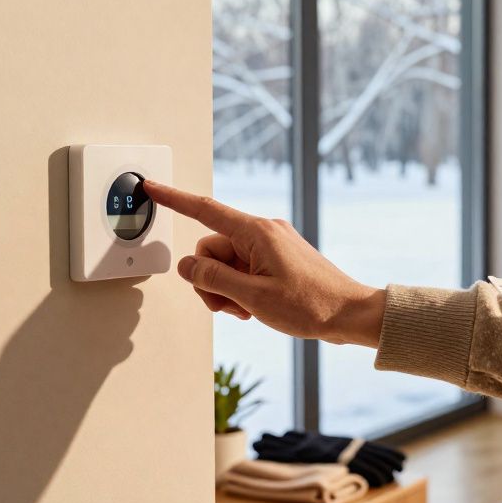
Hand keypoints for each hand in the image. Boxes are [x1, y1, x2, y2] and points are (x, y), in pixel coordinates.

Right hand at [143, 181, 385, 346]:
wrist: (350, 314)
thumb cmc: (311, 305)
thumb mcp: (253, 297)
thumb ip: (213, 279)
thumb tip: (187, 265)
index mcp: (256, 232)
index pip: (204, 210)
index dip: (174, 199)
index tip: (151, 187)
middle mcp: (263, 232)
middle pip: (211, 249)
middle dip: (210, 280)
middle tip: (230, 307)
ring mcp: (271, 245)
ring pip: (225, 263)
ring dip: (226, 290)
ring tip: (248, 310)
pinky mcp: (277, 259)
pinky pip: (243, 269)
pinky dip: (241, 290)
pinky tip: (256, 308)